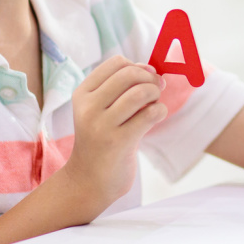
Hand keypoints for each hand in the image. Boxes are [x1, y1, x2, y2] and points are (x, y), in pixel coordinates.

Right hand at [61, 55, 167, 213]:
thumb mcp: (100, 109)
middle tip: (157, 89)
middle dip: (150, 79)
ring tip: (154, 104)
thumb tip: (151, 69)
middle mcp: (88, 107)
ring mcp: (102, 125)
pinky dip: (160, 111)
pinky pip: (150, 115)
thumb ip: (121, 87)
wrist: (89, 180)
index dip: (137, 66)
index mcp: (83, 94)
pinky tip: (156, 117)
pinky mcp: (118, 142)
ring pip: (140, 93)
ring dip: (155, 94)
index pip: (116, 63)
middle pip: (129, 74)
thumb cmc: (101, 140)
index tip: (146, 78)